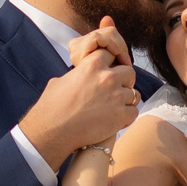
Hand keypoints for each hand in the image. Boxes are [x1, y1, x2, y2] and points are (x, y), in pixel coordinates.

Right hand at [18, 22, 139, 169]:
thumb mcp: (61, 81)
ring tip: (115, 109)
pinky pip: (134, 111)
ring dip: (126, 101)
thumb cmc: (52, 107)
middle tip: (117, 91)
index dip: (111, 63)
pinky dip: (127, 116)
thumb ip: (77, 75)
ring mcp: (116, 96)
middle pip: (129, 72)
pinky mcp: (121, 115)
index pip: (111, 55)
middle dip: (125, 81)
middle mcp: (107, 78)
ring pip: (134, 94)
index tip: (109, 72)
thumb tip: (78, 75)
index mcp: (92, 65)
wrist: (53, 131)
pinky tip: (117, 120)